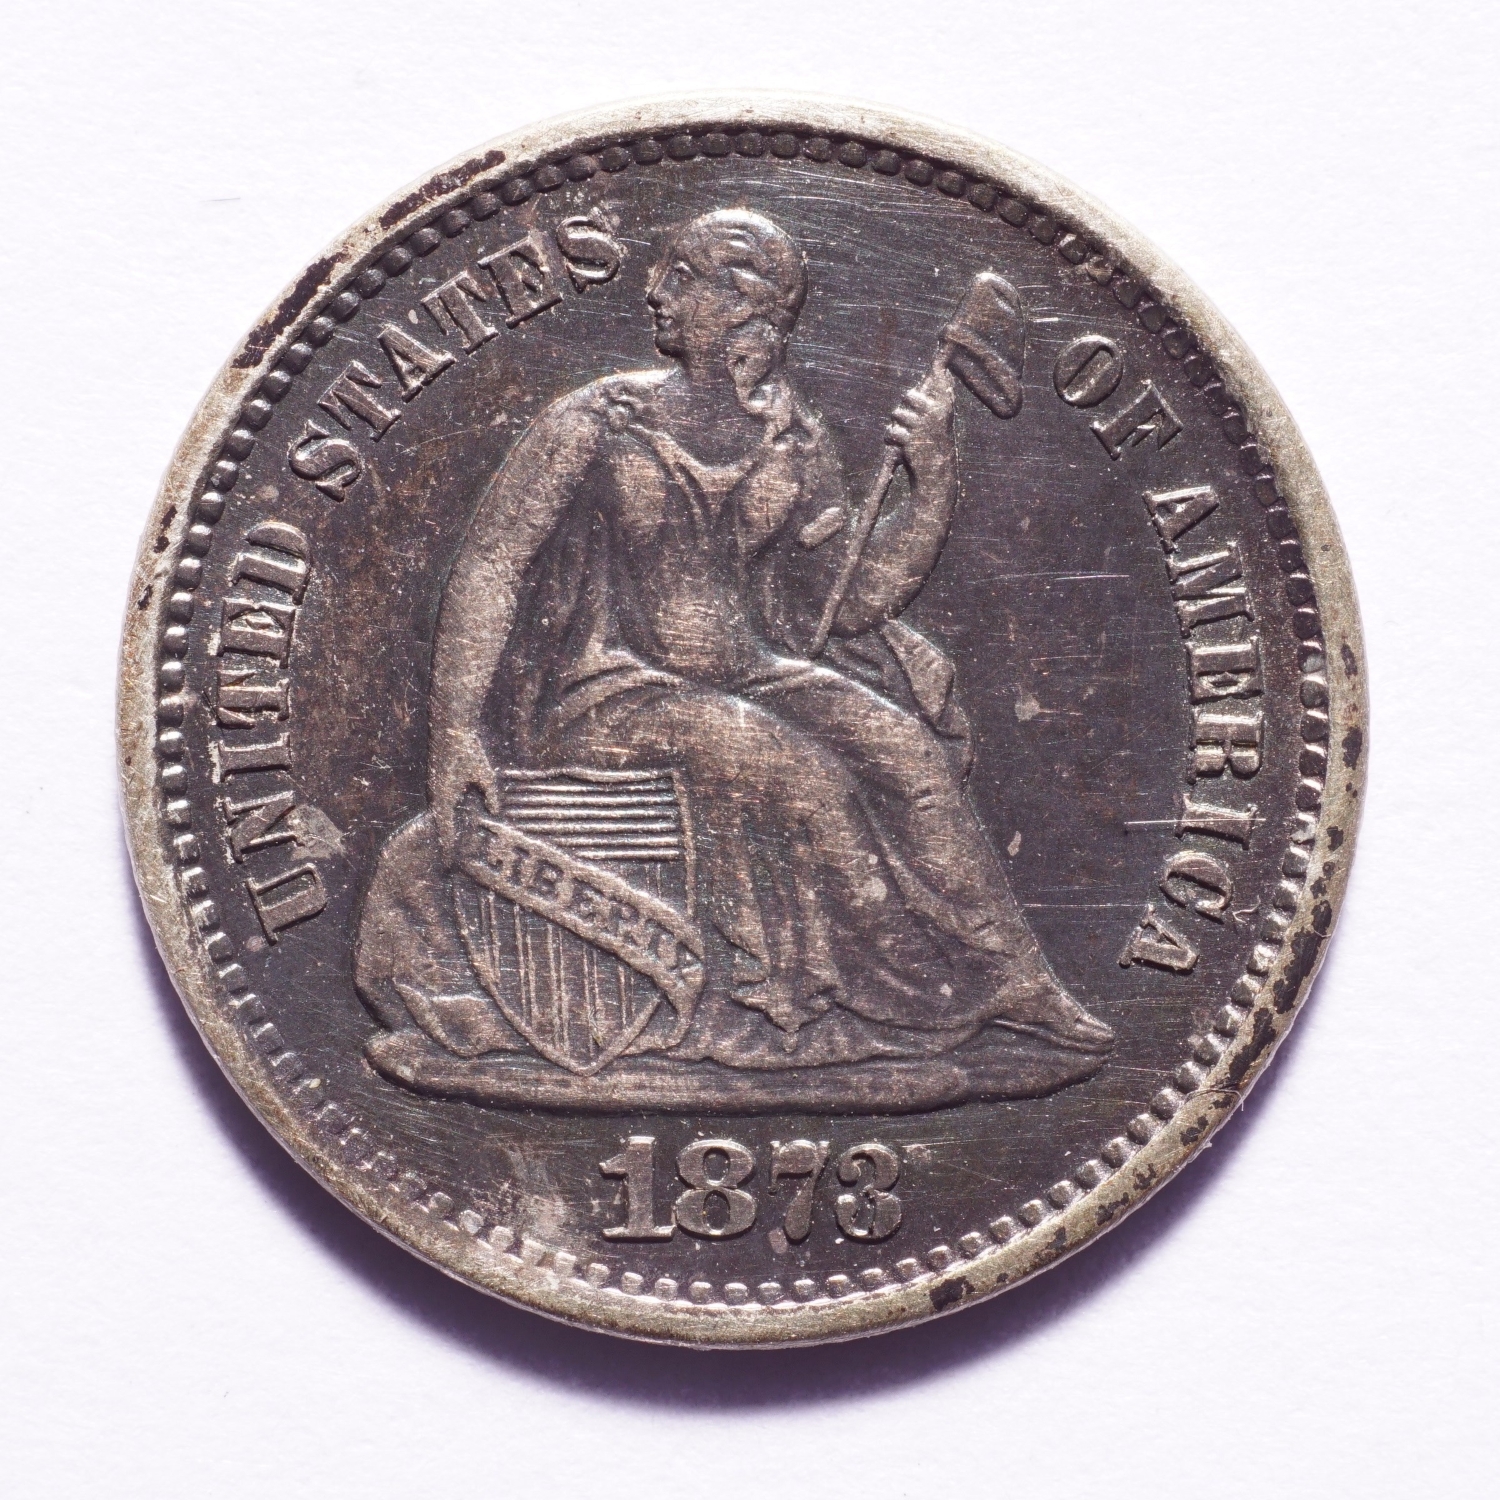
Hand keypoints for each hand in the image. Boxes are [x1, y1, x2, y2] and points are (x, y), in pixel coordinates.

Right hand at [429, 727, 498, 865]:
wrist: (451, 725)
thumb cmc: (467, 748)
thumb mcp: (484, 773)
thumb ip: (490, 794)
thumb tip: (495, 812)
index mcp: (444, 795)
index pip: (445, 827)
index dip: (447, 845)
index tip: (448, 861)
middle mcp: (436, 792)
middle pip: (441, 822)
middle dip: (446, 840)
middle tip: (451, 860)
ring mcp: (435, 784)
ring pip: (441, 812)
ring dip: (446, 826)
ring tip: (453, 844)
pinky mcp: (438, 776)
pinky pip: (441, 800)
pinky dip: (447, 813)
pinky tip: (455, 817)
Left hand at [886, 364, 955, 485]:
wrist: (936, 470)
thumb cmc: (935, 439)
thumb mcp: (939, 416)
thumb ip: (935, 395)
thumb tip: (938, 368)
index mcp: (944, 405)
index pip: (940, 378)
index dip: (938, 366)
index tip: (942, 354)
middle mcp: (934, 412)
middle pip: (908, 395)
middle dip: (904, 406)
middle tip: (910, 420)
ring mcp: (921, 425)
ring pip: (897, 414)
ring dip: (897, 425)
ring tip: (907, 436)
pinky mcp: (909, 439)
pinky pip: (891, 431)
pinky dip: (891, 438)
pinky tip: (900, 445)